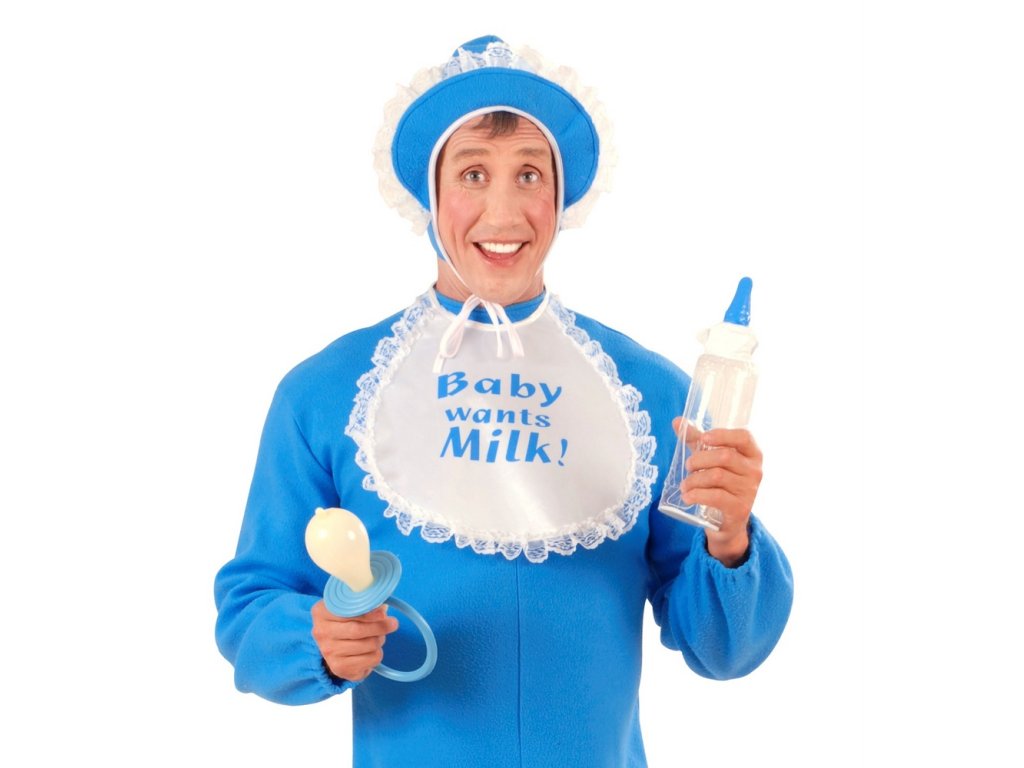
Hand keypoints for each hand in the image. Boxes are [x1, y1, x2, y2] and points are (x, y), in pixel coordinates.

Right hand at [311, 601, 398, 681]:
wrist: (333, 647)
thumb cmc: (344, 621)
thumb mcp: (348, 607)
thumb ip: (363, 605)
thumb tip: (383, 609)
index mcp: (321, 612)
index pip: (348, 612)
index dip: (369, 613)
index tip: (384, 613)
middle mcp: (321, 633)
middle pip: (358, 630)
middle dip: (380, 626)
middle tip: (392, 624)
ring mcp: (328, 652)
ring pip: (368, 645)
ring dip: (380, 640)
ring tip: (378, 637)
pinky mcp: (339, 668)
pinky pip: (371, 659)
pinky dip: (377, 654)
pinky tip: (371, 650)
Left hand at [674, 419, 762, 566]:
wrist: (728, 521)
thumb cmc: (721, 482)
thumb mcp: (711, 459)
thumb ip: (696, 440)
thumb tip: (677, 421)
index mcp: (752, 454)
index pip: (744, 437)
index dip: (723, 435)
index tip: (704, 438)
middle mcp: (755, 471)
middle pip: (724, 456)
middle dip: (699, 459)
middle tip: (688, 466)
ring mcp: (749, 491)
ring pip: (717, 476)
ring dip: (694, 480)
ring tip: (684, 485)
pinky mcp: (739, 508)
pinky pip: (716, 496)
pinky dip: (696, 495)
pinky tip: (687, 496)